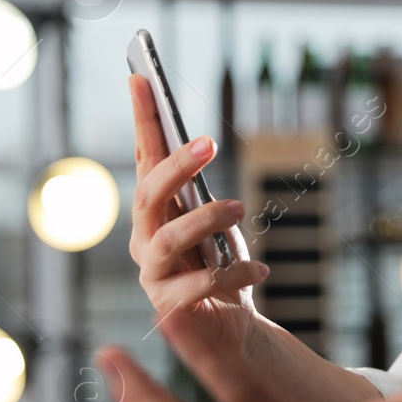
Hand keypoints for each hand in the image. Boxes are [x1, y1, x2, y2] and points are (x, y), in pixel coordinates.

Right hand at [127, 74, 265, 353]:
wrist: (229, 326)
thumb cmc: (220, 264)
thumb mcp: (214, 221)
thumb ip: (200, 190)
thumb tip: (199, 143)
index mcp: (153, 212)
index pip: (143, 157)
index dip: (141, 119)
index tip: (142, 76)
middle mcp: (143, 240)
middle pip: (148, 195)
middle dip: (175, 166)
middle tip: (208, 143)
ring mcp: (152, 274)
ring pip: (168, 239)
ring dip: (204, 219)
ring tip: (238, 208)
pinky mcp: (169, 308)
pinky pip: (200, 285)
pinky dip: (234, 273)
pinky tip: (259, 271)